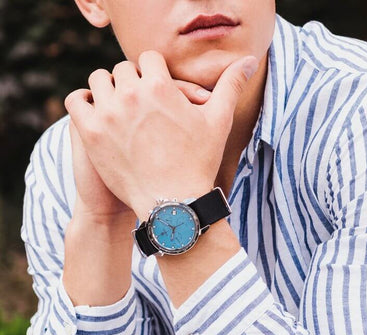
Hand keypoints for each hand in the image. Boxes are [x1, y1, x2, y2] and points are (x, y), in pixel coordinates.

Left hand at [65, 52, 257, 220]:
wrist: (173, 204)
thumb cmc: (199, 163)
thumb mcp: (219, 121)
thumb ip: (231, 85)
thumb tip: (251, 61)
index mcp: (160, 86)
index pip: (148, 59)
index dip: (153, 73)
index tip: (155, 88)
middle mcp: (131, 94)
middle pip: (123, 70)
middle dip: (132, 83)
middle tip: (139, 102)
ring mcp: (108, 114)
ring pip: (99, 81)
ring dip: (108, 90)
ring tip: (119, 108)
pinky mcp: (90, 134)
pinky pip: (76, 101)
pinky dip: (83, 102)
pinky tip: (96, 113)